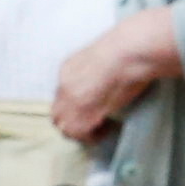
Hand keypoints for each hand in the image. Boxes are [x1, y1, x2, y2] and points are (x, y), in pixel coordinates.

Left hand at [50, 12, 177, 142]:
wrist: (127, 53)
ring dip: (81, 130)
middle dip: (73, 120)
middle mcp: (64, 86)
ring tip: (102, 127)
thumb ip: (97, 70)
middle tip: (95, 121)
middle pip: (57, 113)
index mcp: (67, 69)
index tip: (93, 106)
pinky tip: (108, 128)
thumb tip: (105, 82)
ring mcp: (71, 103)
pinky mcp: (81, 116)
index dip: (76, 103)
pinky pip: (79, 135)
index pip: (62, 94)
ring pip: (65, 126)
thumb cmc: (125, 49)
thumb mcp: (101, 57)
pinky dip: (92, 136)